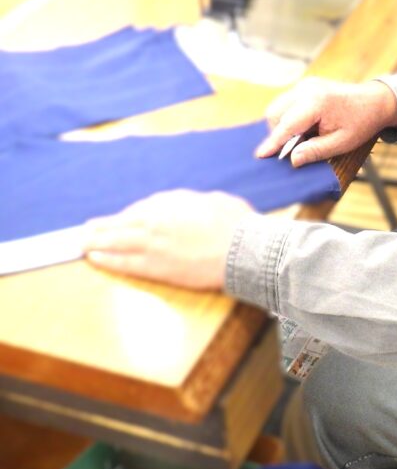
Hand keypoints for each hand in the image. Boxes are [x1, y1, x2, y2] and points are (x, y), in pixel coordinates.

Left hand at [82, 190, 254, 290]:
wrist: (242, 250)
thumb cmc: (236, 224)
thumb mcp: (214, 201)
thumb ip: (194, 203)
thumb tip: (191, 206)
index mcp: (171, 204)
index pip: (141, 208)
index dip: (129, 215)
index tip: (123, 219)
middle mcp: (156, 221)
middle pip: (121, 222)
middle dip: (103, 226)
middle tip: (87, 228)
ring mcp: (153, 245)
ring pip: (115, 241)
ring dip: (96, 241)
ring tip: (83, 243)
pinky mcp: (156, 267)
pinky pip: (124, 262)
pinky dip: (107, 260)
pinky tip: (95, 259)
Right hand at [255, 79, 396, 166]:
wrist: (375, 101)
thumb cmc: (361, 123)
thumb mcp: (342, 143)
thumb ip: (316, 151)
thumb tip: (293, 160)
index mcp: (316, 103)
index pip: (287, 125)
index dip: (273, 142)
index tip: (261, 155)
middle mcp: (306, 89)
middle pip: (275, 113)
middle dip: (278, 133)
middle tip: (292, 148)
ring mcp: (305, 85)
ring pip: (278, 107)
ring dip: (283, 125)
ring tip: (303, 137)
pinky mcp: (305, 86)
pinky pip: (287, 103)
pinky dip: (289, 117)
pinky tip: (306, 127)